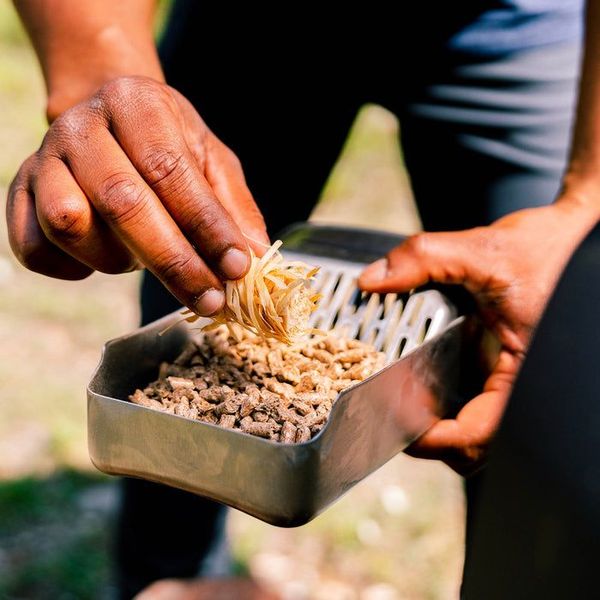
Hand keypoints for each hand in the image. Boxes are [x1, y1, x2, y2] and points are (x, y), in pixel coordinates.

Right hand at [6, 76, 267, 315]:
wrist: (108, 120)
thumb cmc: (168, 145)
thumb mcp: (211, 161)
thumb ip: (233, 207)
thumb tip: (256, 258)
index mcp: (136, 104)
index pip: (170, 170)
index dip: (206, 227)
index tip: (238, 269)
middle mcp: (81, 125)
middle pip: (122, 202)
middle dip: (174, 263)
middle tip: (210, 300)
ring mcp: (42, 159)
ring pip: (70, 226)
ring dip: (117, 261)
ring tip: (143, 258)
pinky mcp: (17, 194)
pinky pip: (34, 249)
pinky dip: (72, 269)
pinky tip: (101, 261)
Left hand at [359, 200, 597, 473]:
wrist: (576, 238)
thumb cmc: (552, 250)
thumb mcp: (484, 251)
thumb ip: (426, 259)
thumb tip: (373, 279)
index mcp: (524, 374)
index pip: (478, 436)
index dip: (434, 441)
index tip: (398, 427)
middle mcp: (520, 385)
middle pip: (472, 445)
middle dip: (430, 437)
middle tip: (391, 414)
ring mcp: (512, 380)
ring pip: (473, 427)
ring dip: (437, 422)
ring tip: (400, 401)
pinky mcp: (504, 368)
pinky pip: (475, 401)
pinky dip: (447, 400)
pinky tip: (421, 378)